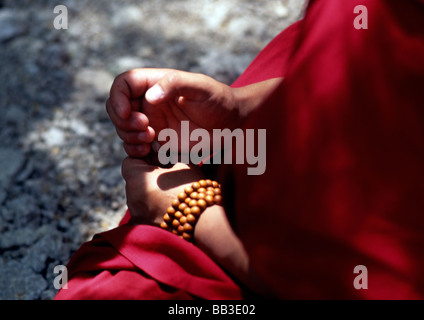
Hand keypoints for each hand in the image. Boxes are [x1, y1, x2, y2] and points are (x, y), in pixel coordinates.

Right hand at [106, 69, 239, 157]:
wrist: (231, 124)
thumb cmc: (219, 100)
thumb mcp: (200, 86)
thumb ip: (175, 84)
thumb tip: (149, 97)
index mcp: (155, 83)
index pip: (123, 84)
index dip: (117, 98)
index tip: (126, 113)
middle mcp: (149, 101)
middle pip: (117, 108)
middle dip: (123, 121)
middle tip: (146, 129)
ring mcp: (151, 122)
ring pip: (123, 128)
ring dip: (128, 136)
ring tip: (150, 140)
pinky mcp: (157, 140)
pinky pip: (134, 145)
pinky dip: (134, 149)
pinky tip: (148, 150)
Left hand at [121, 157, 203, 224]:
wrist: (203, 223)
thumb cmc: (192, 190)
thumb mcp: (184, 164)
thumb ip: (172, 156)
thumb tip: (168, 151)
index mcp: (136, 179)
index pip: (130, 162)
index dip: (145, 158)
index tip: (159, 158)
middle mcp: (132, 198)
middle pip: (136, 181)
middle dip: (150, 176)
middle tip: (170, 174)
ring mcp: (138, 216)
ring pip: (142, 198)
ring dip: (153, 192)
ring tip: (174, 192)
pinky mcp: (146, 229)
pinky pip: (148, 213)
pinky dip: (157, 208)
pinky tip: (173, 206)